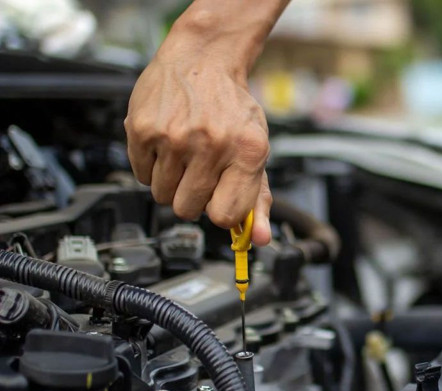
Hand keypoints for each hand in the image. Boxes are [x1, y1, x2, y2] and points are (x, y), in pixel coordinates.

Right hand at [124, 45, 271, 244]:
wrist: (203, 59)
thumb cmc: (232, 108)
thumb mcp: (255, 150)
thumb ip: (258, 198)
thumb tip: (258, 240)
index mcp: (248, 151)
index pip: (225, 215)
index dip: (220, 212)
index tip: (219, 201)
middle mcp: (212, 143)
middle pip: (187, 210)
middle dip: (192, 198)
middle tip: (200, 172)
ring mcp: (174, 137)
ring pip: (162, 197)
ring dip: (171, 183)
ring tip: (184, 155)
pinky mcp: (143, 130)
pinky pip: (141, 176)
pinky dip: (152, 167)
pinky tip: (167, 144)